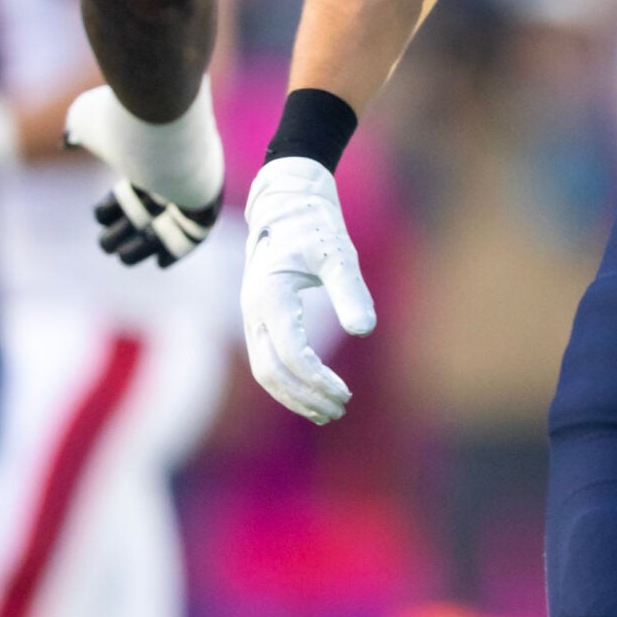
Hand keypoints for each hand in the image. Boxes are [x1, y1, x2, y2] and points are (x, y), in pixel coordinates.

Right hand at [62, 82, 223, 266]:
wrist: (171, 120)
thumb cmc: (127, 121)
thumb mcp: (91, 118)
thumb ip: (78, 128)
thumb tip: (68, 140)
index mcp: (150, 155)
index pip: (133, 186)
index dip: (115, 205)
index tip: (100, 215)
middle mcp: (174, 172)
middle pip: (149, 208)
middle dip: (124, 229)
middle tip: (107, 243)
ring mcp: (193, 187)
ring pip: (169, 225)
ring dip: (145, 245)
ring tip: (123, 255)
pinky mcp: (208, 201)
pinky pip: (198, 232)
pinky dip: (179, 248)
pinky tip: (160, 262)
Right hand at [241, 157, 375, 422]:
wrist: (287, 205)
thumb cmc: (315, 228)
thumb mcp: (338, 254)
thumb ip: (350, 291)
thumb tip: (364, 331)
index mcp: (269, 297)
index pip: (290, 354)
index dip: (316, 380)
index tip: (345, 393)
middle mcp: (253, 312)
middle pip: (270, 372)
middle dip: (304, 396)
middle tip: (341, 409)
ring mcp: (251, 317)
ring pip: (264, 371)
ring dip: (294, 396)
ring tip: (328, 411)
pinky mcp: (259, 319)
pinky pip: (266, 360)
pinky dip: (287, 383)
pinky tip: (313, 392)